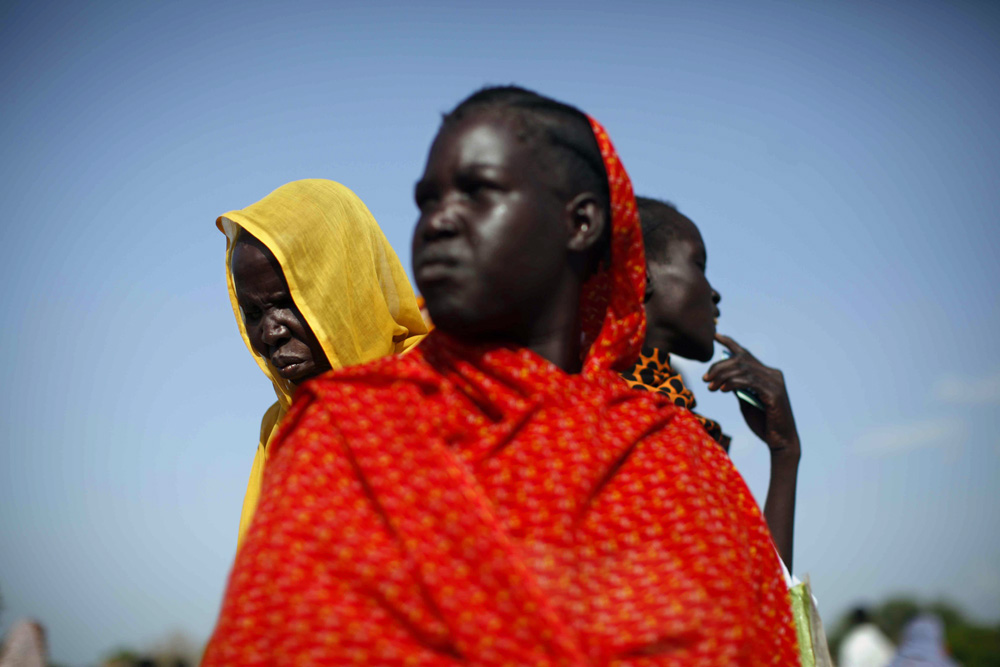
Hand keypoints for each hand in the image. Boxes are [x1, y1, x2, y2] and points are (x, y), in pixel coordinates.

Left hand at [703, 334, 799, 458]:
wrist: (780, 441)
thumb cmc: (763, 423)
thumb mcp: (745, 401)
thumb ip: (738, 387)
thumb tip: (722, 376)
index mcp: (767, 373)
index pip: (746, 353)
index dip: (730, 342)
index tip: (715, 335)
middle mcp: (773, 374)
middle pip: (740, 360)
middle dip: (719, 366)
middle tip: (705, 379)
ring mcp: (775, 382)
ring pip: (742, 369)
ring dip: (722, 376)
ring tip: (711, 387)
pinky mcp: (774, 393)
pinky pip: (748, 381)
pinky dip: (732, 383)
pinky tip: (722, 390)